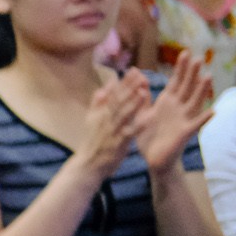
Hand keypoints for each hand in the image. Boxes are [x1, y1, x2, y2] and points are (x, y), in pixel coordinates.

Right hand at [72, 70, 143, 184]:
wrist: (87, 165)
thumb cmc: (93, 142)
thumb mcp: (91, 120)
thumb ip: (98, 102)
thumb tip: (105, 86)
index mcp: (101, 113)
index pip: (113, 95)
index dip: (124, 82)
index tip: (134, 70)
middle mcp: (106, 120)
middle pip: (119, 101)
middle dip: (129, 88)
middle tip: (140, 74)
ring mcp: (112, 132)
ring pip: (123, 115)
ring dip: (133, 103)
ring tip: (143, 91)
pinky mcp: (118, 144)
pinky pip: (130, 133)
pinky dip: (139, 125)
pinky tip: (148, 118)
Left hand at [134, 56, 213, 175]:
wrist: (153, 158)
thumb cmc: (148, 136)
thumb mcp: (141, 114)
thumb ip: (142, 98)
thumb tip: (139, 79)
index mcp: (167, 102)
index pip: (176, 81)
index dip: (181, 68)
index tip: (185, 52)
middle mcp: (178, 108)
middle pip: (187, 87)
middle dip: (192, 73)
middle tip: (199, 58)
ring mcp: (184, 119)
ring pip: (194, 101)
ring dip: (202, 90)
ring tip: (208, 77)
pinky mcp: (185, 133)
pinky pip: (196, 124)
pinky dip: (204, 118)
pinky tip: (213, 110)